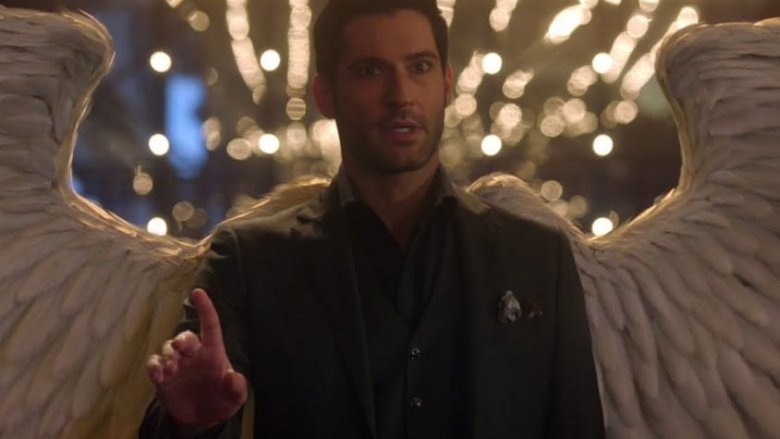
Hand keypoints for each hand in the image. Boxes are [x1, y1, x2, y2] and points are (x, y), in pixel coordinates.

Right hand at [146, 289, 247, 431]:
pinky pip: (154, 364)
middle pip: (185, 337)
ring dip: (167, 356)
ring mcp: (177, 364)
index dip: (205, 309)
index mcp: (213, 353)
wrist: (201, 420)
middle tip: (179, 348)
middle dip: (182, 340)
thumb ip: (237, 388)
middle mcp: (194, 354)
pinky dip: (153, 367)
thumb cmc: (221, 401)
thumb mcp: (235, 397)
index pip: (210, 326)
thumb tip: (233, 377)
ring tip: (170, 371)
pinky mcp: (163, 377)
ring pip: (168, 348)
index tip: (198, 292)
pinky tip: (158, 376)